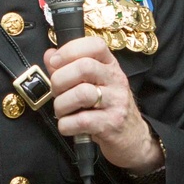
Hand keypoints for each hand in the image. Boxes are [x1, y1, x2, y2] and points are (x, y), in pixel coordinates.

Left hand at [44, 36, 163, 173]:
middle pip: (84, 67)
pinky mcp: (112, 124)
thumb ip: (69, 68)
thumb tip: (50, 55)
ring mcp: (116, 102)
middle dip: (60, 80)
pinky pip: (81, 120)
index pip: (94, 45)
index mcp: (110, 65)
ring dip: (61, 104)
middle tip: (56, 92)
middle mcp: (116, 80)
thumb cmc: (107, 108)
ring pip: (81, 93)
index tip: (55, 62)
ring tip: (62, 111)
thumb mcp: (93, 83)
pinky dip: (66, 124)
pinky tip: (68, 125)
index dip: (70, 50)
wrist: (133, 138)